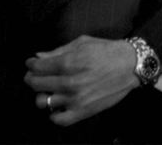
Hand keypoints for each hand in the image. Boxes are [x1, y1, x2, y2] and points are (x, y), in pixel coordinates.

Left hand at [24, 35, 139, 126]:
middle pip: (35, 84)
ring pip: (43, 102)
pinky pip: (58, 119)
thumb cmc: (107, 51)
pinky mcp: (83, 110)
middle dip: (32, 78)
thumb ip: (58, 50)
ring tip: (48, 90)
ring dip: (42, 95)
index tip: (32, 64)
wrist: (130, 65)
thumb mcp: (82, 43)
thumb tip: (38, 56)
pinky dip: (54, 114)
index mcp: (68, 62)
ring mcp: (75, 98)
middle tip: (35, 76)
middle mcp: (69, 82)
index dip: (31, 64)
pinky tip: (58, 104)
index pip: (36, 67)